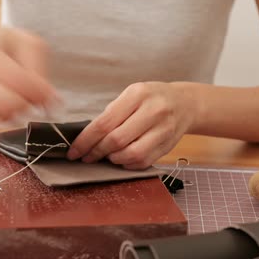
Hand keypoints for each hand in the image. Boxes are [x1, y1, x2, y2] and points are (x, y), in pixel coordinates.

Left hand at [67, 82, 197, 168]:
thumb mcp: (131, 95)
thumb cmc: (151, 99)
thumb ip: (111, 114)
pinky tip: (122, 158)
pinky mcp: (168, 145)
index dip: (86, 141)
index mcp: (137, 95)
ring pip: (131, 154)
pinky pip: (143, 162)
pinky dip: (128, 164)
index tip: (74, 151)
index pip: (104, 123)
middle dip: (96, 152)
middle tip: (87, 157)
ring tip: (106, 156)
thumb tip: (87, 138)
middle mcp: (153, 111)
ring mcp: (163, 130)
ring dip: (113, 159)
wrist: (184, 103)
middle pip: (116, 140)